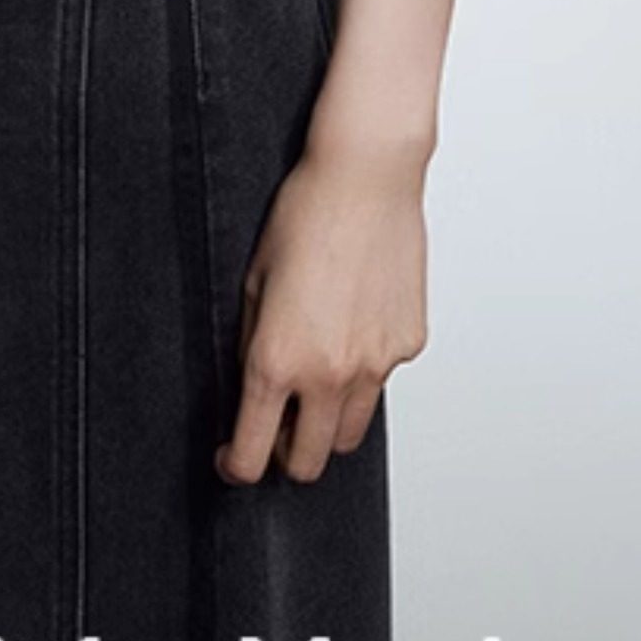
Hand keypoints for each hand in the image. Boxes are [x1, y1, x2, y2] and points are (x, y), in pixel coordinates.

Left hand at [215, 137, 428, 484]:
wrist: (366, 174)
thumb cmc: (305, 214)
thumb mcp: (254, 282)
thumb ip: (252, 346)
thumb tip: (251, 393)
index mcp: (278, 362)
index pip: (253, 457)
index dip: (237, 466)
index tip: (233, 457)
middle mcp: (328, 374)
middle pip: (307, 464)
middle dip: (286, 453)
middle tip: (278, 422)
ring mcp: (375, 364)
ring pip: (350, 434)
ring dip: (328, 422)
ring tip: (318, 378)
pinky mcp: (407, 343)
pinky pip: (382, 382)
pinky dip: (365, 371)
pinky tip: (355, 323)